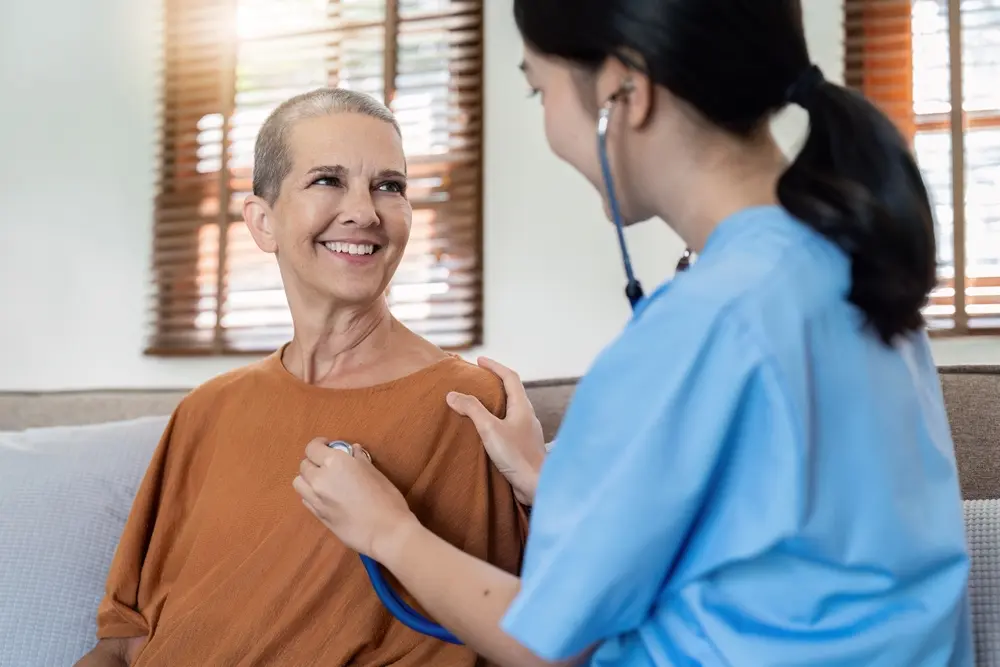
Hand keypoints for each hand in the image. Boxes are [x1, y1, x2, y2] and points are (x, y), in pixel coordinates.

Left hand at [293, 439, 418, 559]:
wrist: (385, 532)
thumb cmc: (386, 498)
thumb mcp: (375, 472)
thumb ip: (359, 459)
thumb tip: (353, 451)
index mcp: (334, 463)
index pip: (312, 448)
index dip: (320, 444)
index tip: (329, 445)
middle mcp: (319, 479)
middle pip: (304, 465)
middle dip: (314, 461)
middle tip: (329, 464)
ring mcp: (316, 499)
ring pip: (299, 483)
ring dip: (308, 478)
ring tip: (324, 481)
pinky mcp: (318, 516)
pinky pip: (305, 499)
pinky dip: (311, 494)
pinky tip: (326, 497)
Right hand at [446, 357, 545, 504]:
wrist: (537, 486)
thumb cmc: (517, 456)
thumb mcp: (490, 429)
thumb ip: (472, 409)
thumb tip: (452, 394)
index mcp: (522, 407)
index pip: (510, 377)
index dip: (495, 366)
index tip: (479, 361)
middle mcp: (527, 416)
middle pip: (512, 392)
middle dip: (495, 383)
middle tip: (477, 381)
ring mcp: (527, 432)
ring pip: (511, 410)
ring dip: (495, 404)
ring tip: (478, 404)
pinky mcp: (523, 447)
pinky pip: (509, 427)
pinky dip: (496, 421)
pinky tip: (486, 432)